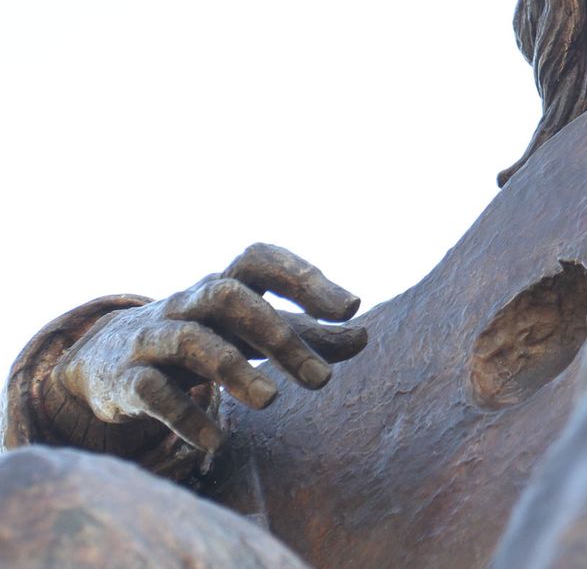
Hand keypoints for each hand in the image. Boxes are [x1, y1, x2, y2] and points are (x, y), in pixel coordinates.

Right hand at [50, 243, 365, 452]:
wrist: (107, 362)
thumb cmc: (203, 338)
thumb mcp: (252, 332)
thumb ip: (307, 334)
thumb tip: (364, 336)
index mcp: (224, 286)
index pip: (262, 261)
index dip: (305, 277)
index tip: (351, 308)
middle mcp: (188, 304)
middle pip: (230, 296)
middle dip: (278, 334)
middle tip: (322, 380)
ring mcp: (154, 339)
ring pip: (191, 340)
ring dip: (234, 371)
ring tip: (272, 401)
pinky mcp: (125, 380)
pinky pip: (151, 391)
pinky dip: (184, 415)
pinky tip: (215, 441)